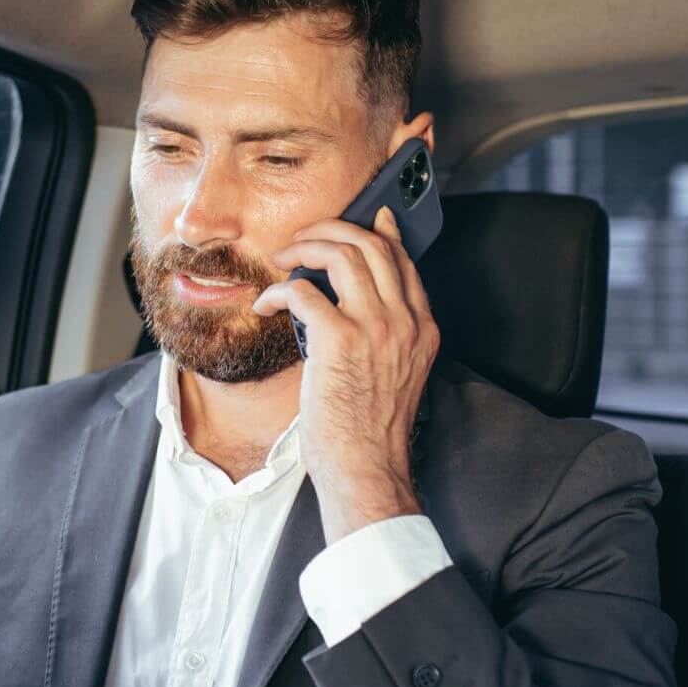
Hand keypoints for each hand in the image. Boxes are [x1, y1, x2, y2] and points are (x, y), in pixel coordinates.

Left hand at [252, 206, 439, 543]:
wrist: (366, 469)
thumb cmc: (368, 434)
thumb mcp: (394, 377)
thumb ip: (384, 340)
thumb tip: (348, 313)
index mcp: (422, 330)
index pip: (404, 262)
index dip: (383, 233)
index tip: (368, 217)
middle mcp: (404, 322)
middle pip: (373, 245)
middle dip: (332, 230)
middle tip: (302, 239)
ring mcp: (375, 327)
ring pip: (343, 253)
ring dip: (305, 248)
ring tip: (281, 260)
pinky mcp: (339, 339)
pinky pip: (303, 290)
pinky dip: (278, 291)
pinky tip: (265, 305)